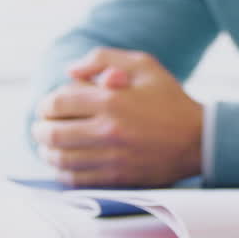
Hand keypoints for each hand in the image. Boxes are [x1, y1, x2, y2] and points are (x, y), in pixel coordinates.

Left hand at [30, 48, 203, 186]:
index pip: (57, 103)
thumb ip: (103, 58)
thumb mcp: (144, 65)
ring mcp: (111, 158)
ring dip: (47, 152)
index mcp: (111, 100)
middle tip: (42, 128)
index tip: (48, 107)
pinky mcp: (116, 179)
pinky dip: (62, 172)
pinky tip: (65, 164)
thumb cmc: (170, 99)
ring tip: (49, 147)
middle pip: (52, 133)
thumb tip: (70, 70)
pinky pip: (75, 180)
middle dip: (40, 129)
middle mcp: (108, 130)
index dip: (45, 105)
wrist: (198, 140)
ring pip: (60, 159)